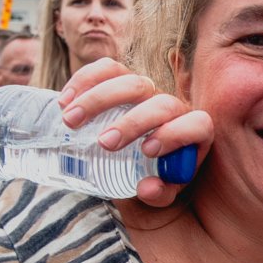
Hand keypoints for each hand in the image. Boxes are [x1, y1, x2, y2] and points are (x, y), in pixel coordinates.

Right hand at [56, 58, 211, 206]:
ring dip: (98, 99)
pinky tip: (65, 101)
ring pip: (131, 80)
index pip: (197, 124)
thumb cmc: (155, 176)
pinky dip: (84, 80)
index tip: (147, 150)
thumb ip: (159, 193)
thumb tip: (147, 188)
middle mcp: (173, 107)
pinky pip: (108, 68)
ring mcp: (148, 90)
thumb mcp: (161, 191)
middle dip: (132, 122)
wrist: (137, 160)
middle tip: (105, 143)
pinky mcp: (123, 78)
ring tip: (70, 121)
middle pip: (161, 102)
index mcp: (193, 132)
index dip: (176, 133)